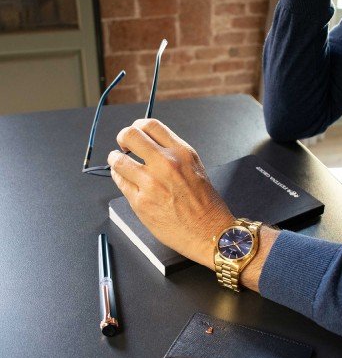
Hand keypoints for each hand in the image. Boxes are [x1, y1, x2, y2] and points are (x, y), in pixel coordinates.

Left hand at [107, 119, 234, 268]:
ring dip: (115, 159)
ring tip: (119, 163)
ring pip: (118, 160)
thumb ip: (174, 155)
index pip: (151, 125)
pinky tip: (125, 180)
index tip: (136, 133)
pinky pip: (120, 182)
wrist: (210, 233)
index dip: (138, 126)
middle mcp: (166, 163)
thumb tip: (151, 147)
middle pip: (130, 135)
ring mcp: (151, 183)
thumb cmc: (207, 205)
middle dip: (123, 138)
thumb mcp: (196, 169)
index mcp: (182, 153)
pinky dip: (119, 178)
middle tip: (124, 146)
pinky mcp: (141, 202)